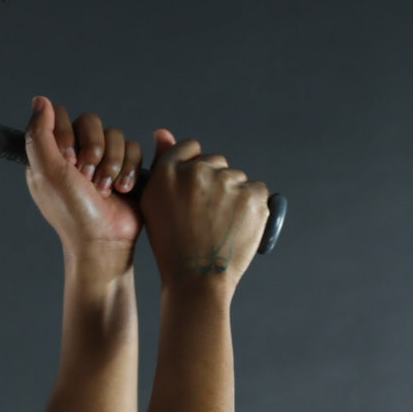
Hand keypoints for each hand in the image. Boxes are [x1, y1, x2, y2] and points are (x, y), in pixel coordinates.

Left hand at [25, 96, 161, 269]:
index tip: (67, 162)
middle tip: (88, 177)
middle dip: (94, 150)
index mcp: (51, 154)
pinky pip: (134, 147)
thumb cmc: (72, 212)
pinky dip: (130, 169)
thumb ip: (39, 135)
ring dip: (112, 163)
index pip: (61, 116)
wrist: (105, 241)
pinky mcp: (126, 167)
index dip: (68, 134)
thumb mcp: (47, 173)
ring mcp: (102, 159)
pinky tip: (123, 189)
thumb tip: (40, 100)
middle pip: (91, 121)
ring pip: (115, 134)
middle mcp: (76, 153)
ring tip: (105, 189)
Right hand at [140, 132, 270, 292]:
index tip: (194, 193)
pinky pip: (257, 191)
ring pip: (237, 178)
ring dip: (233, 197)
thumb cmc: (173, 245)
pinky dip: (252, 208)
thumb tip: (163, 131)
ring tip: (220, 227)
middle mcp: (196, 172)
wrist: (197, 280)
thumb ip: (162, 165)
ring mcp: (226, 182)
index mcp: (167, 173)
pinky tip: (237, 228)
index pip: (190, 148)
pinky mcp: (252, 196)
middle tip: (206, 217)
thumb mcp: (155, 205)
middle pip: (216, 162)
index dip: (194, 170)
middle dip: (214, 184)